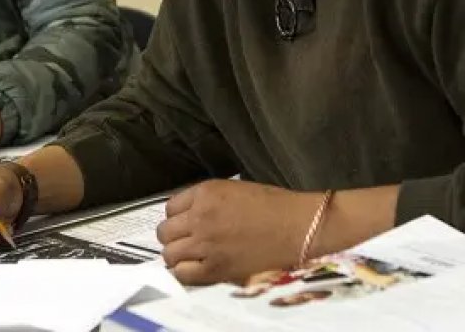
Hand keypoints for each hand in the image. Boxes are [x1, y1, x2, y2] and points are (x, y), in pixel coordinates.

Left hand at [157, 180, 324, 285]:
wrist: (298, 226)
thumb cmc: (275, 206)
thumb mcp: (235, 190)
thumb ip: (208, 201)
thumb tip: (192, 215)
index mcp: (206, 193)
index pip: (170, 207)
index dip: (177, 218)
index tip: (185, 224)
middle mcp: (200, 216)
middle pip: (165, 232)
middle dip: (174, 237)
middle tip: (187, 242)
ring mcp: (206, 243)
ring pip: (170, 254)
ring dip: (178, 256)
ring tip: (191, 257)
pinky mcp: (216, 267)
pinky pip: (183, 274)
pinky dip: (186, 273)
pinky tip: (197, 270)